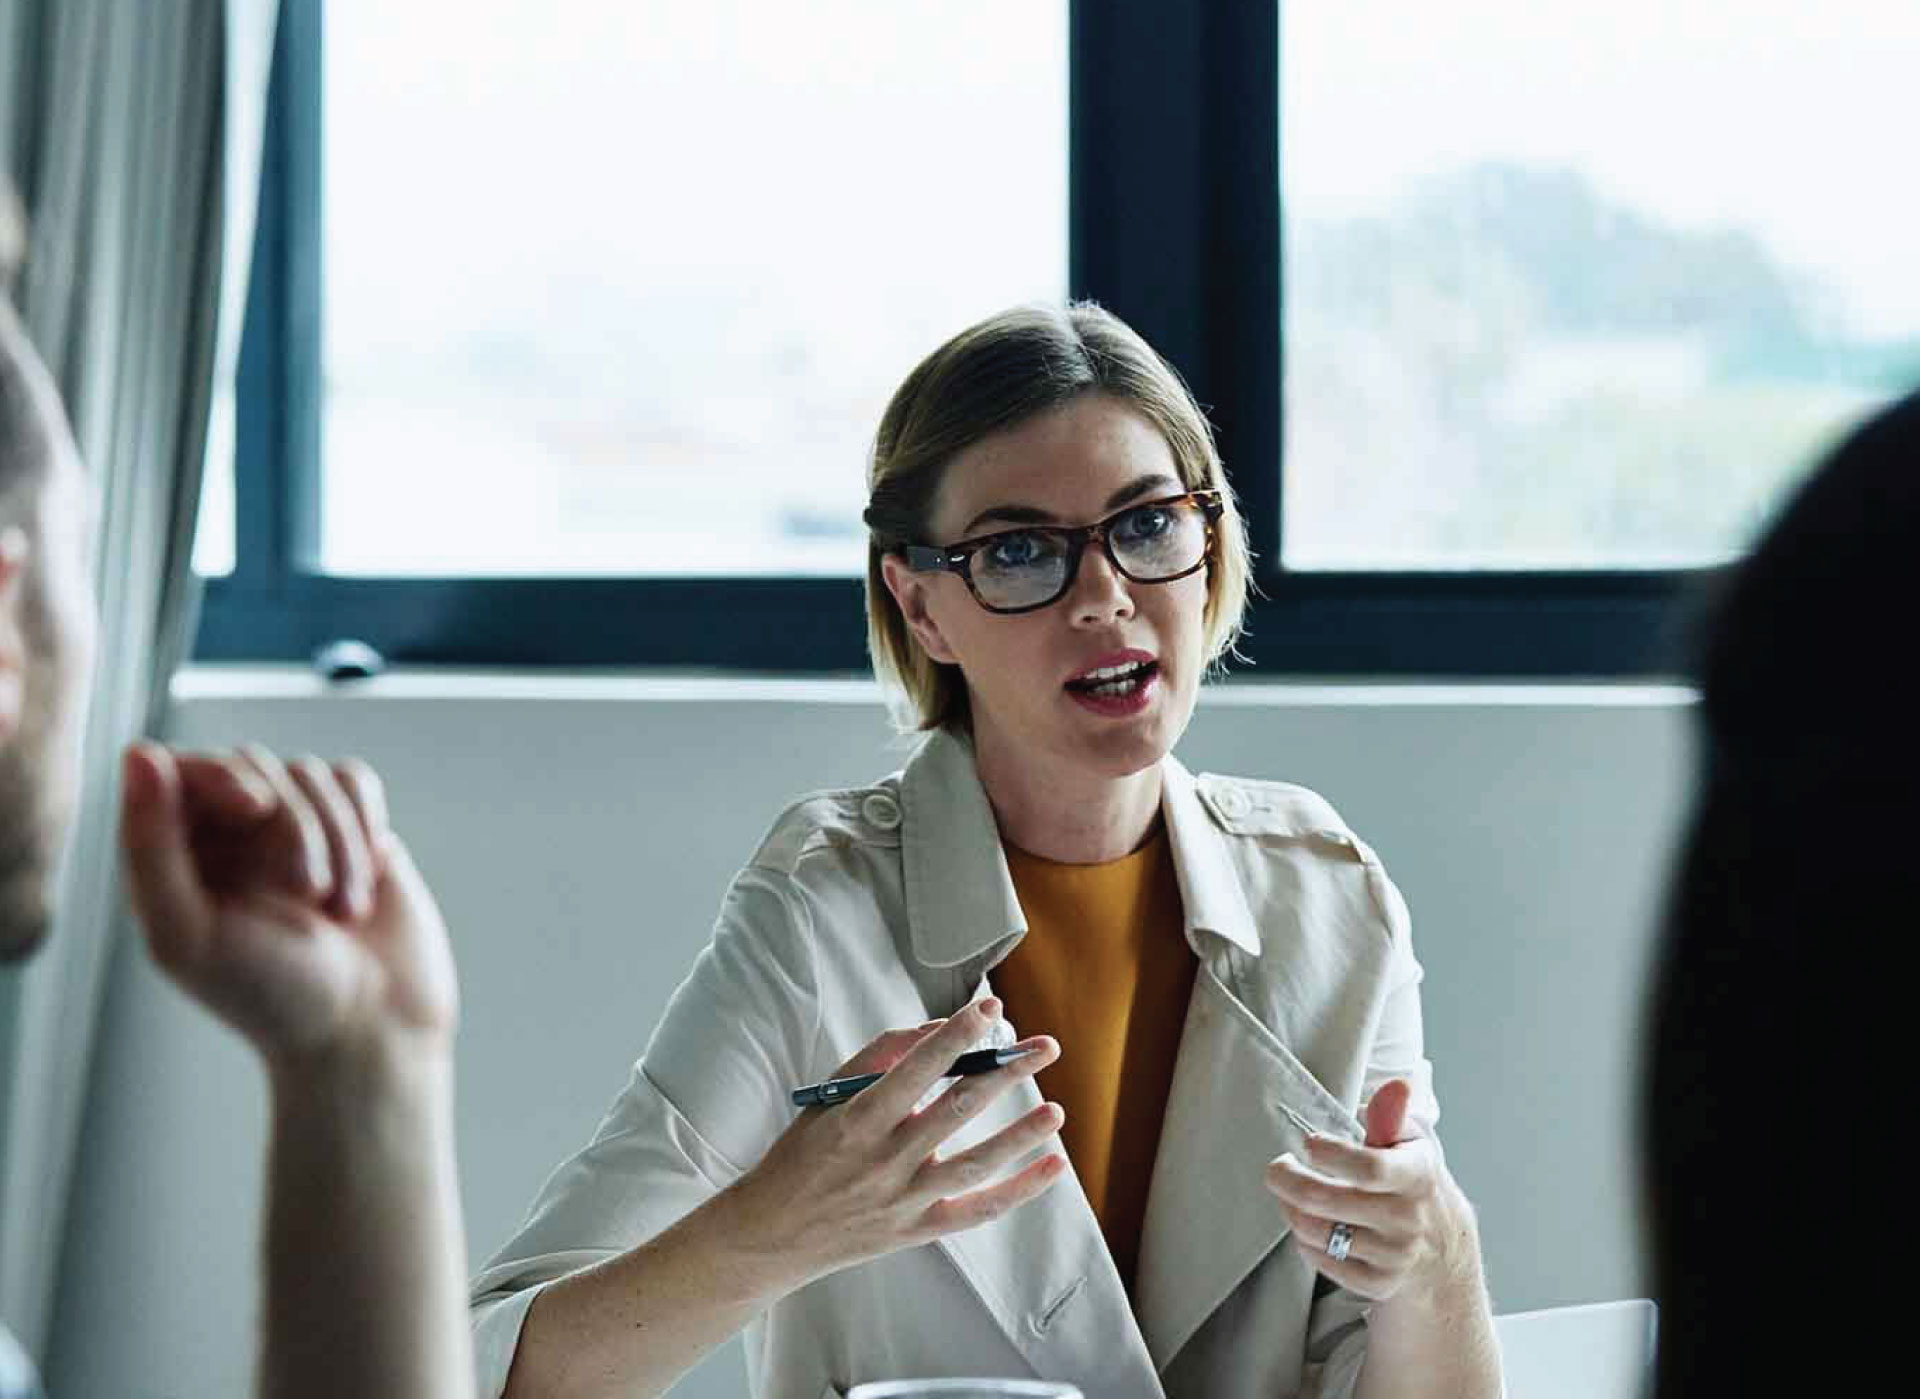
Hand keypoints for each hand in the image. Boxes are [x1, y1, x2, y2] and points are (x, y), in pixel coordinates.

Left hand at [119, 742, 457, 1066]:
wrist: (373, 1028)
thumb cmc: (274, 997)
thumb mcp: (189, 933)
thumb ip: (149, 847)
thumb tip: (139, 752)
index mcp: (175, 861)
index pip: (182, 768)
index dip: (221, 774)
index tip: (256, 808)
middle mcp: (231, 839)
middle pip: (255, 764)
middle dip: (293, 824)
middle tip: (306, 892)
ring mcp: (297, 831)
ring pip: (312, 773)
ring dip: (338, 840)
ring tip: (340, 911)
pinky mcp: (354, 830)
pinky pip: (356, 780)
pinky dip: (365, 826)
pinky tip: (366, 881)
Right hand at [723, 999, 1066, 1286]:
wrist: (775, 1232)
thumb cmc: (803, 1154)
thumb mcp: (829, 1097)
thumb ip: (880, 1058)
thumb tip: (935, 1028)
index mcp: (858, 1119)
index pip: (917, 1069)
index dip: (956, 1036)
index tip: (990, 1009)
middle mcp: (884, 1160)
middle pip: (956, 1110)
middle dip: (1004, 1074)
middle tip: (1043, 1049)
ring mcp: (904, 1199)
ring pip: (973, 1165)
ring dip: (1019, 1136)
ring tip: (1055, 1110)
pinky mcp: (917, 1229)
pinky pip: (977, 1211)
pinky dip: (1019, 1191)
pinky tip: (1053, 1165)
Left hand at [1264, 1079, 1474, 1301]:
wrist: (1445, 1254)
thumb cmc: (1415, 1186)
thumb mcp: (1412, 1146)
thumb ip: (1393, 1117)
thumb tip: (1396, 1085)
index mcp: (1417, 1175)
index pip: (1369, 1168)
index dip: (1332, 1155)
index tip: (1309, 1144)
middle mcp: (1407, 1218)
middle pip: (1327, 1201)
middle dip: (1288, 1180)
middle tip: (1277, 1169)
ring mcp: (1393, 1255)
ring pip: (1319, 1232)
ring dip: (1292, 1210)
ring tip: (1289, 1194)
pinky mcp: (1378, 1284)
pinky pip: (1325, 1262)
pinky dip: (1307, 1244)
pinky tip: (1309, 1227)